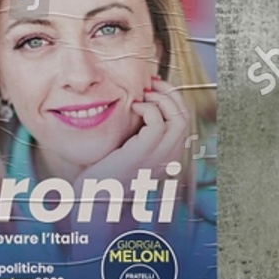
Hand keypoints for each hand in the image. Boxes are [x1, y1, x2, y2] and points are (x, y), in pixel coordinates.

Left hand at [71, 76, 191, 195]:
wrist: (93, 195)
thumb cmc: (108, 172)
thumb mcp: (131, 150)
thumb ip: (142, 133)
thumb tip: (143, 104)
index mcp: (170, 157)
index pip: (184, 120)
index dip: (173, 99)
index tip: (156, 87)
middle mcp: (170, 158)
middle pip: (185, 116)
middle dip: (171, 93)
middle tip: (152, 83)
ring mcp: (159, 157)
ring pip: (178, 118)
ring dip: (162, 99)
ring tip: (143, 94)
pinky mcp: (143, 154)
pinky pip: (157, 123)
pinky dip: (148, 108)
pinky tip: (134, 106)